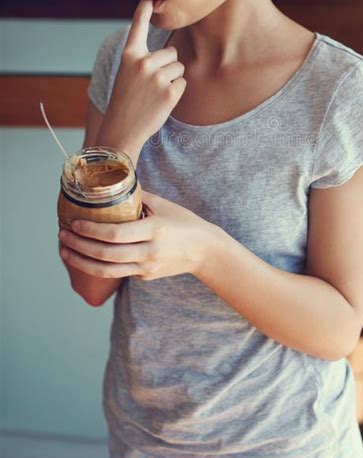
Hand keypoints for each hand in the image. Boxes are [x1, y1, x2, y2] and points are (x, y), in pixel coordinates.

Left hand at [58, 190, 216, 280]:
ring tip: (65, 251)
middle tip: (63, 235)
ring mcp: (147, 267)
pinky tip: (84, 257)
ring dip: (82, 262)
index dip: (92, 231)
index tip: (74, 223)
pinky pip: (117, 273)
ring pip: (107, 270)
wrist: (204, 251)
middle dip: (80, 246)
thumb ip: (138, 196)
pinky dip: (97, 266)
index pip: (116, 234)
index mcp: (155, 230)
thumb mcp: (164, 205)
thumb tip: (112, 181)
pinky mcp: (145, 276)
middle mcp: (150, 252)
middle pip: (106, 254)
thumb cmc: (183, 222)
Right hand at [97, 0, 186, 158]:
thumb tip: (172, 51)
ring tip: (154, 94)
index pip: (138, 29)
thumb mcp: (128, 75)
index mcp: (129, 56)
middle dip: (168, 66)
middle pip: (172, 53)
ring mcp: (157, 78)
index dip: (143, 12)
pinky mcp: (169, 93)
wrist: (122, 129)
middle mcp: (143, 63)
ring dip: (172, 80)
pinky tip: (161, 102)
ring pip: (179, 68)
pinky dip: (176, 93)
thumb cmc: (127, 101)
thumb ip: (144, 60)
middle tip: (151, 85)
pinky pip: (182, 84)